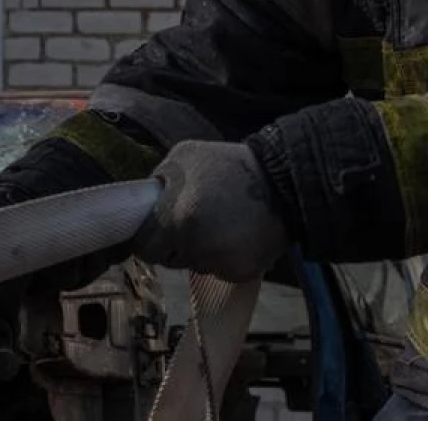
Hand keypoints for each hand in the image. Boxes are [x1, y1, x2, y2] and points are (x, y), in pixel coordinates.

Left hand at [131, 141, 292, 281]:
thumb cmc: (229, 165)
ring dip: (199, 251)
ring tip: (218, 224)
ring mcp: (218, 262)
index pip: (144, 246)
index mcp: (176, 217)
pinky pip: (219, 269)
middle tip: (190, 224)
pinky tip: (234, 236)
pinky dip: (222, 258)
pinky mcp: (239, 272)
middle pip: (169, 259)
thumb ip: (160, 181)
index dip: (146, 239)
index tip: (153, 232)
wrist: (283, 183)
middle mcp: (195, 246)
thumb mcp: (185, 156)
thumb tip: (146, 200)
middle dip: (173, 245)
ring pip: (195, 264)